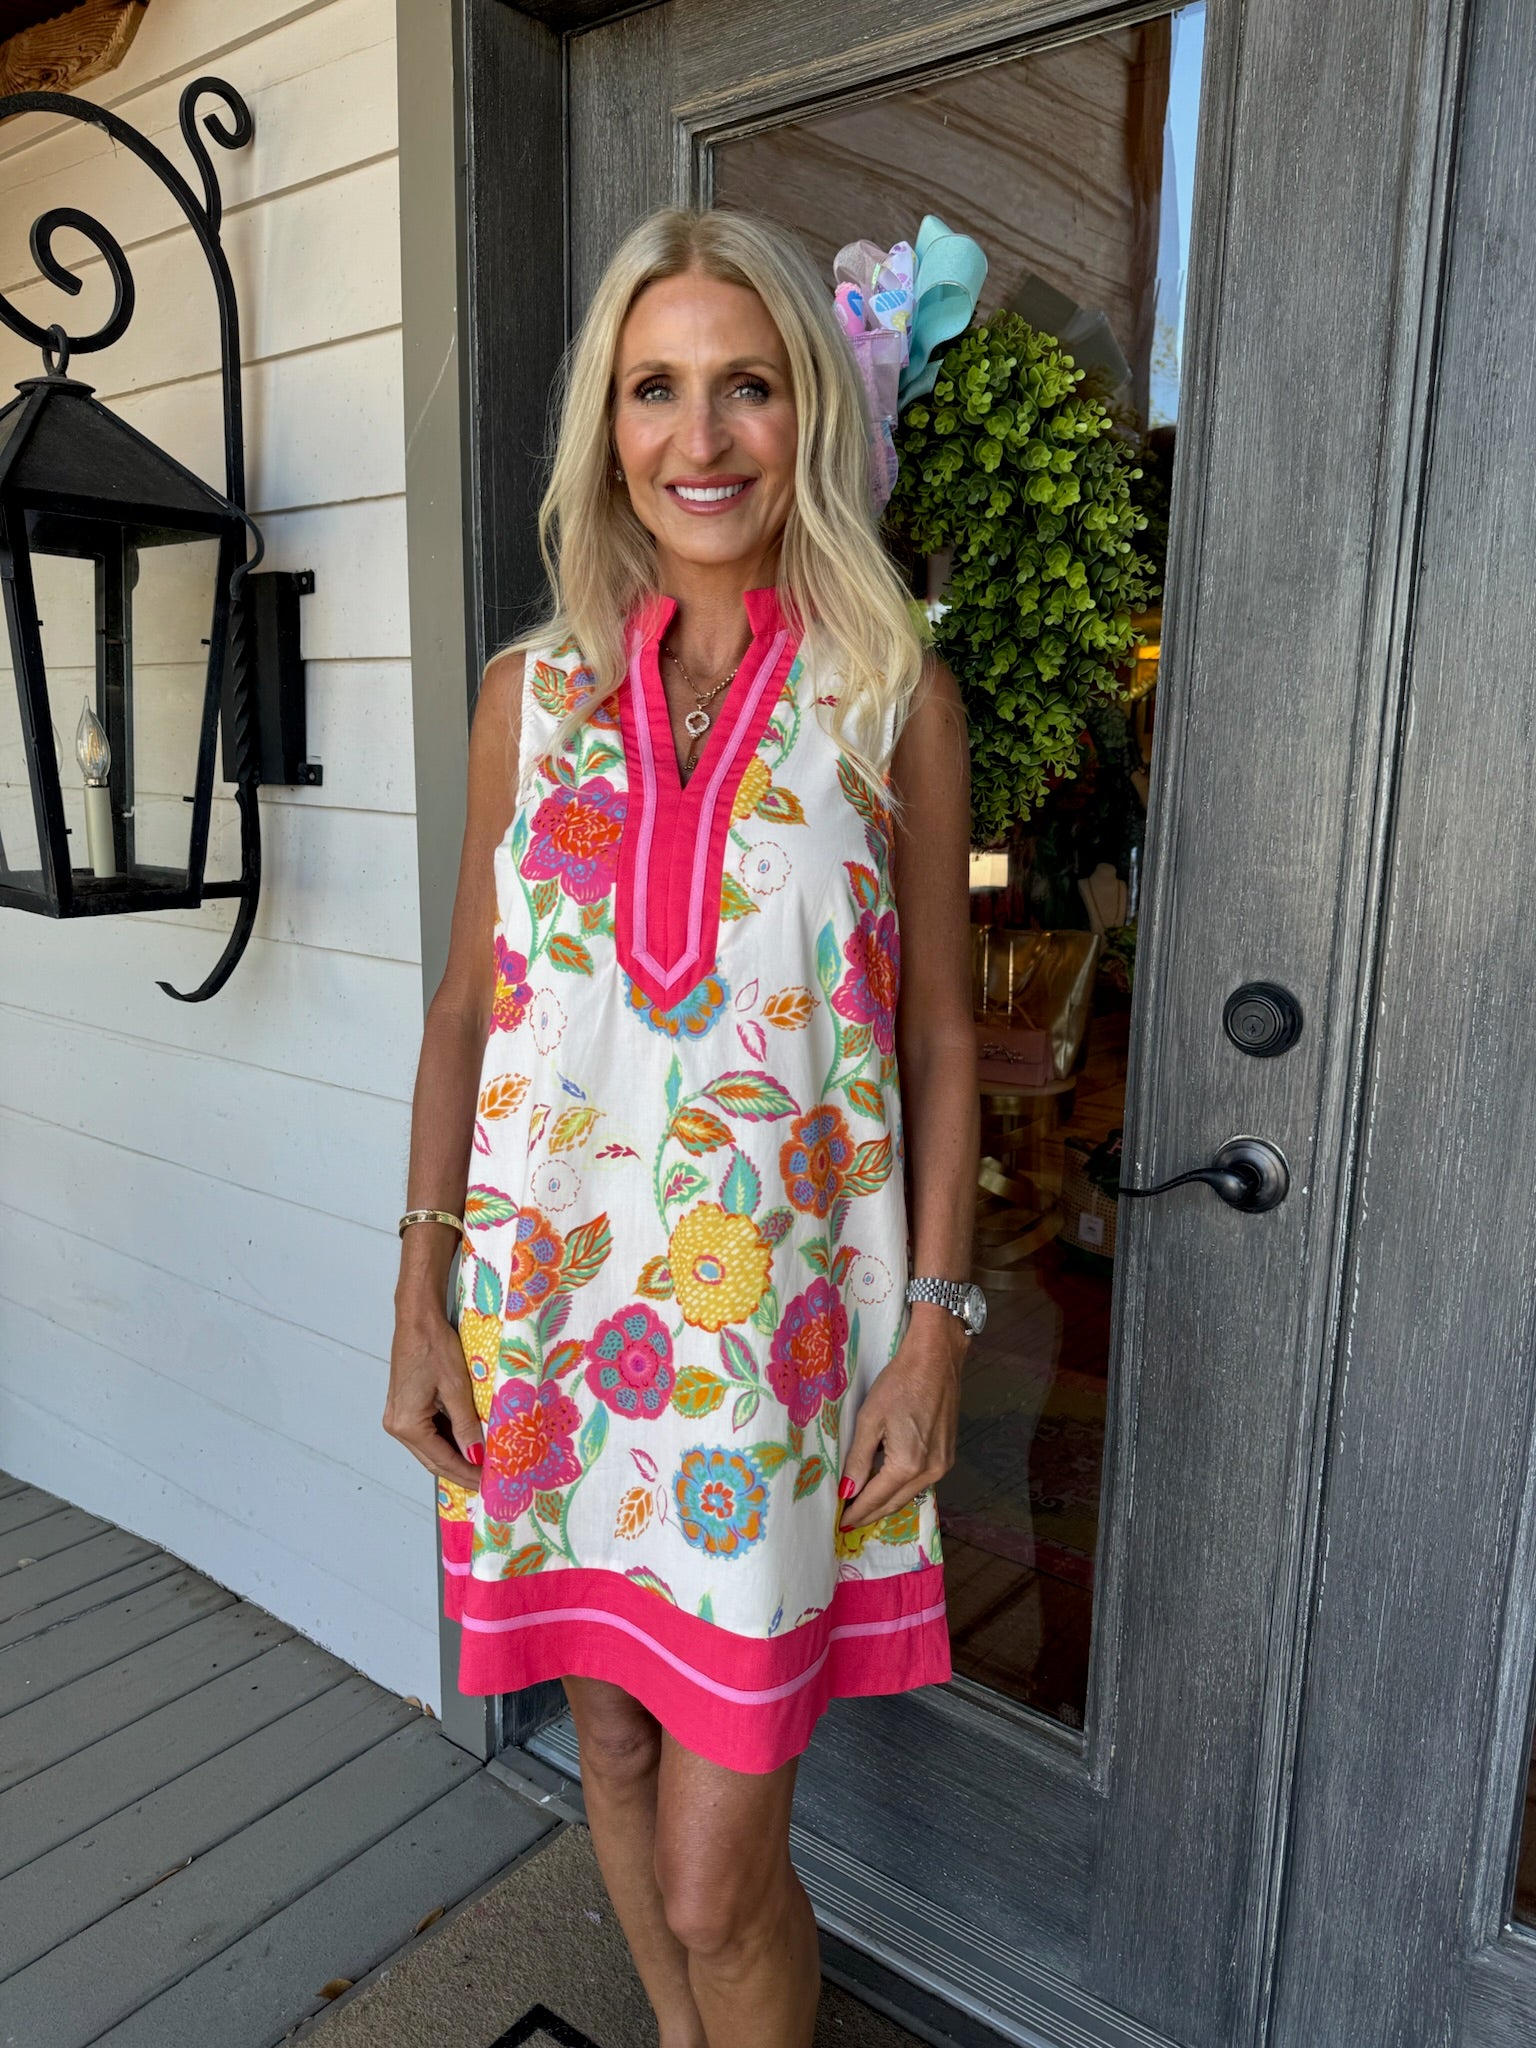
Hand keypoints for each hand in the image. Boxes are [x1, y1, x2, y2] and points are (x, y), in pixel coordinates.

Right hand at [382, 1303, 483, 1493]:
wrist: (418, 1319)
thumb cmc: (435, 1347)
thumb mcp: (457, 1388)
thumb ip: (466, 1426)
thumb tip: (477, 1457)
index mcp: (407, 1424)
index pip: (441, 1461)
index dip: (466, 1473)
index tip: (488, 1483)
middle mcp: (397, 1425)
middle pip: (433, 1459)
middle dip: (461, 1470)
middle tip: (488, 1480)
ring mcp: (398, 1417)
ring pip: (430, 1448)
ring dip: (455, 1456)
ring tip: (482, 1464)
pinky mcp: (405, 1407)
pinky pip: (428, 1432)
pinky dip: (448, 1440)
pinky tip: (467, 1442)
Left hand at [838, 1304, 964, 1529]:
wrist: (936, 1360)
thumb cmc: (899, 1383)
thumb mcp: (870, 1419)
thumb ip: (858, 1459)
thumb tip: (847, 1491)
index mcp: (906, 1465)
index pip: (875, 1499)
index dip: (856, 1512)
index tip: (840, 1523)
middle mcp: (929, 1472)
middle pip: (894, 1503)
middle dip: (870, 1513)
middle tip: (848, 1520)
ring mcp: (942, 1466)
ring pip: (908, 1495)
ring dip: (886, 1503)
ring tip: (863, 1507)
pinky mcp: (947, 1457)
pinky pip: (920, 1483)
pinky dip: (901, 1489)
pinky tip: (886, 1487)